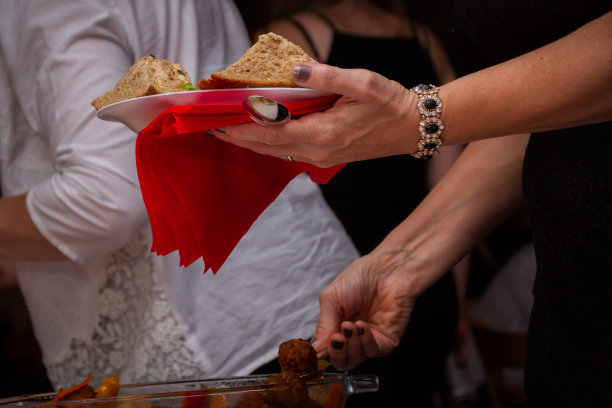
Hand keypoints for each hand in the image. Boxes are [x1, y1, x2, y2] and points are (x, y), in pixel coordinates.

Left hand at [216, 63, 419, 167]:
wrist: (411, 127)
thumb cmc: (389, 104)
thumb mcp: (362, 83)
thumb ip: (326, 76)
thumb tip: (295, 70)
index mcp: (321, 134)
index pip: (268, 133)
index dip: (239, 129)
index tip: (215, 122)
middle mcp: (316, 151)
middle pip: (265, 147)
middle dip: (237, 138)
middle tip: (211, 127)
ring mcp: (320, 157)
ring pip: (275, 152)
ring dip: (250, 141)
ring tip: (228, 129)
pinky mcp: (325, 156)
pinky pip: (287, 151)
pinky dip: (268, 143)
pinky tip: (260, 133)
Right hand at [311, 247, 420, 370]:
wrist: (386, 269)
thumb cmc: (360, 277)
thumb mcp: (331, 298)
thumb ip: (323, 324)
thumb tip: (314, 350)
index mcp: (337, 326)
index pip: (327, 350)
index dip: (322, 352)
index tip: (318, 348)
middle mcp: (353, 336)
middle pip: (341, 360)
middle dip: (336, 352)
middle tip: (336, 337)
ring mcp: (370, 339)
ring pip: (356, 358)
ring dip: (351, 344)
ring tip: (350, 324)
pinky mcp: (387, 341)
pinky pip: (373, 351)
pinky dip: (365, 342)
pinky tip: (361, 326)